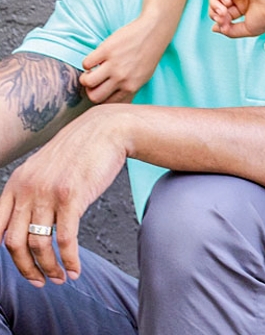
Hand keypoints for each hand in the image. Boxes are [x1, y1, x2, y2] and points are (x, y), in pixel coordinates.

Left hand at [0, 107, 126, 285]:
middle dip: (26, 269)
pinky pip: (65, 240)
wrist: (108, 130)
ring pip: (40, 245)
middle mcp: (28, 189)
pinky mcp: (72, 197)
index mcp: (17, 182)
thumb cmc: (81, 150)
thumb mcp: (44, 167)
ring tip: (61, 277)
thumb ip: (30, 191)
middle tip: (39, 281)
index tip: (19, 265)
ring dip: (49, 268)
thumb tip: (23, 223)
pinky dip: (69, 260)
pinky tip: (75, 268)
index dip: (5, 253)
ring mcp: (49, 193)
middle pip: (14, 243)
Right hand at [80, 16, 166, 102]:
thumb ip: (129, 89)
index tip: (101, 90)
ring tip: (91, 71)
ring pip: (87, 82)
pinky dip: (87, 62)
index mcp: (131, 87)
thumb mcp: (143, 77)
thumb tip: (116, 102)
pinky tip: (96, 58)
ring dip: (85, 78)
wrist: (154, 32)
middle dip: (91, 91)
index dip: (101, 98)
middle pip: (95, 97)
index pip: (108, 104)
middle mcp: (122, 78)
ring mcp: (114, 64)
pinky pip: (86, 63)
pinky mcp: (106, 50)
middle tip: (95, 81)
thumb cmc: (148, 54)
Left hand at [209, 0, 264, 37]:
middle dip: (215, 11)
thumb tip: (215, 28)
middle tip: (222, 18)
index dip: (219, 19)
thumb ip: (230, 31)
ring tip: (223, 11)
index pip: (222, 11)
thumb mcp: (247, 29)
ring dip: (214, 3)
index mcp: (242, 4)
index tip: (224, 25)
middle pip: (216, 0)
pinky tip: (226, 1)